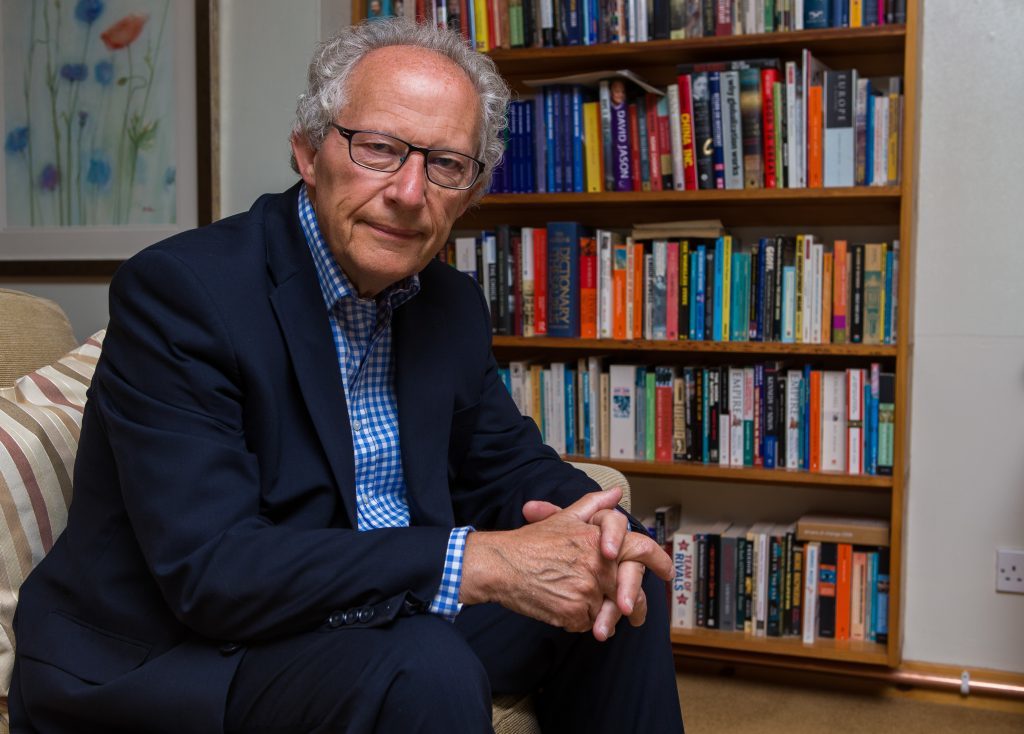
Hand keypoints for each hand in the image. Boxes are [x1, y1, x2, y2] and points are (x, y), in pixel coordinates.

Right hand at [523, 490, 670, 640]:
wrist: (500, 565)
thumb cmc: (530, 542)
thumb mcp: (564, 518)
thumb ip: (594, 506)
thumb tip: (617, 493)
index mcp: (598, 541)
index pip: (640, 548)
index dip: (659, 560)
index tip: (667, 572)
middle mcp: (597, 566)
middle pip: (629, 588)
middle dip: (635, 603)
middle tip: (636, 614)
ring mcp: (587, 591)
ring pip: (608, 610)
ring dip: (602, 612)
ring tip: (589, 610)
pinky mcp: (574, 614)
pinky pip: (589, 624)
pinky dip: (582, 621)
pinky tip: (565, 609)